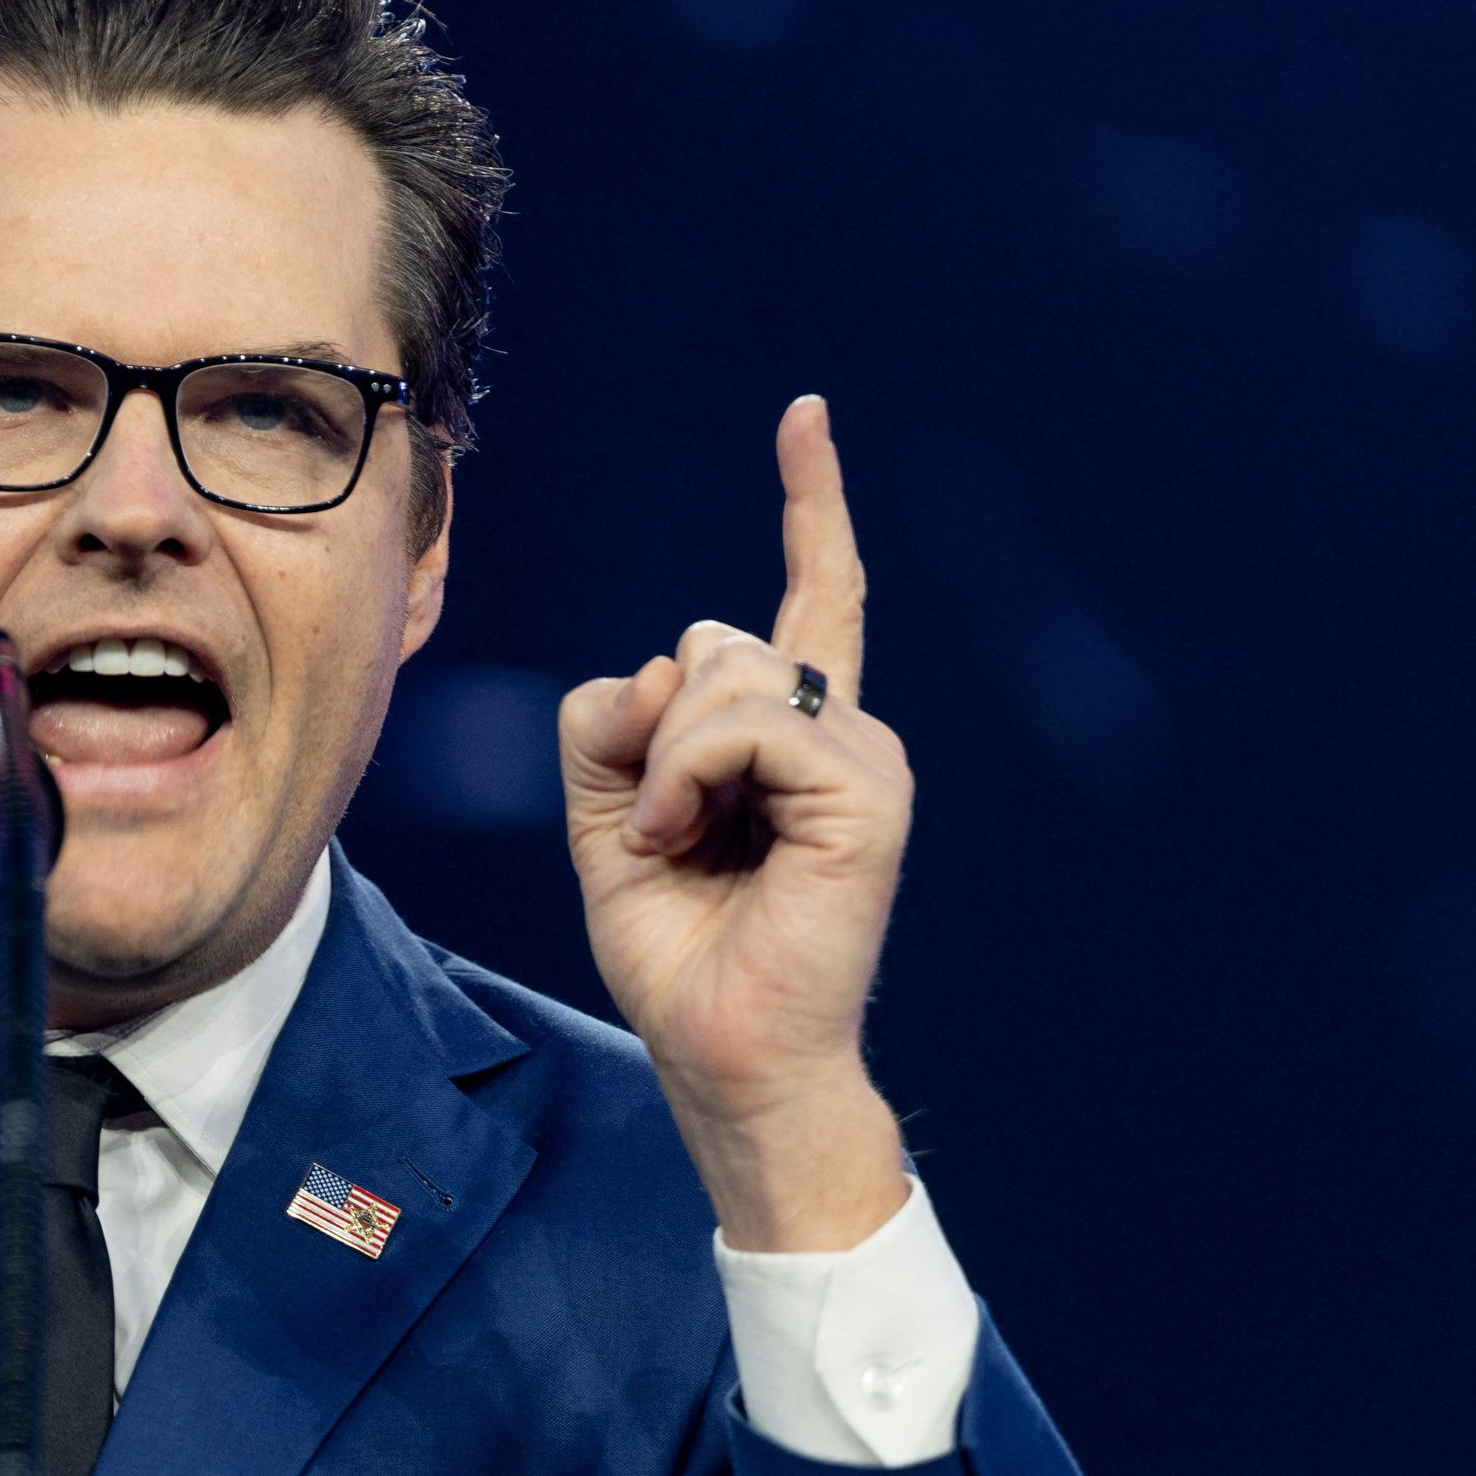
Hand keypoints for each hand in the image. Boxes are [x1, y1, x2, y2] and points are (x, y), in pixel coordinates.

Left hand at [559, 396, 914, 1250]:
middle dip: (651, 725)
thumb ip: (611, 727)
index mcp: (796, 736)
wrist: (725, 1056)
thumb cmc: (680, 952)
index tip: (807, 419)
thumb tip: (656, 669)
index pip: (810, 596)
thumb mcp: (609, 819)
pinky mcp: (867, 794)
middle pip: (715, 639)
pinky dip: (685, 780)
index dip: (811, 504)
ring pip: (723, 673)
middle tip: (658, 829)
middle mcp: (845, 732)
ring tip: (672, 845)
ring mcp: (866, 758)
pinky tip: (687, 842)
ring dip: (662, 762)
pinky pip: (745, 724)